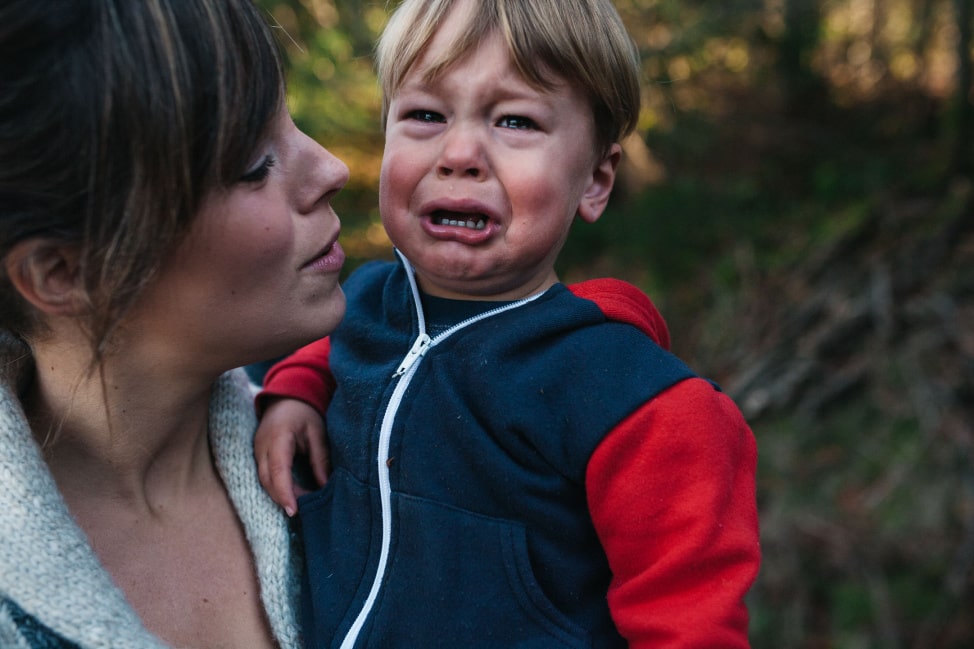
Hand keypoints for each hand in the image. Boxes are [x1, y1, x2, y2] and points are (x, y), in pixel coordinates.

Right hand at [255, 398, 329, 516]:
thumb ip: (320, 459)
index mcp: (278, 437)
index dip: (285, 492)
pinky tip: (291, 494)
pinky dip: (276, 486)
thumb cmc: (304, 413)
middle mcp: (262, 446)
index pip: (278, 470)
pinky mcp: (258, 455)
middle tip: (302, 511)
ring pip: (263, 480)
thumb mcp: (317, 432)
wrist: (286, 398)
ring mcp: (256, 450)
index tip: (293, 510)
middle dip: (282, 498)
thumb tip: (324, 486)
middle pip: (266, 480)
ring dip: (279, 494)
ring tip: (300, 503)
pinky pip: (264, 475)